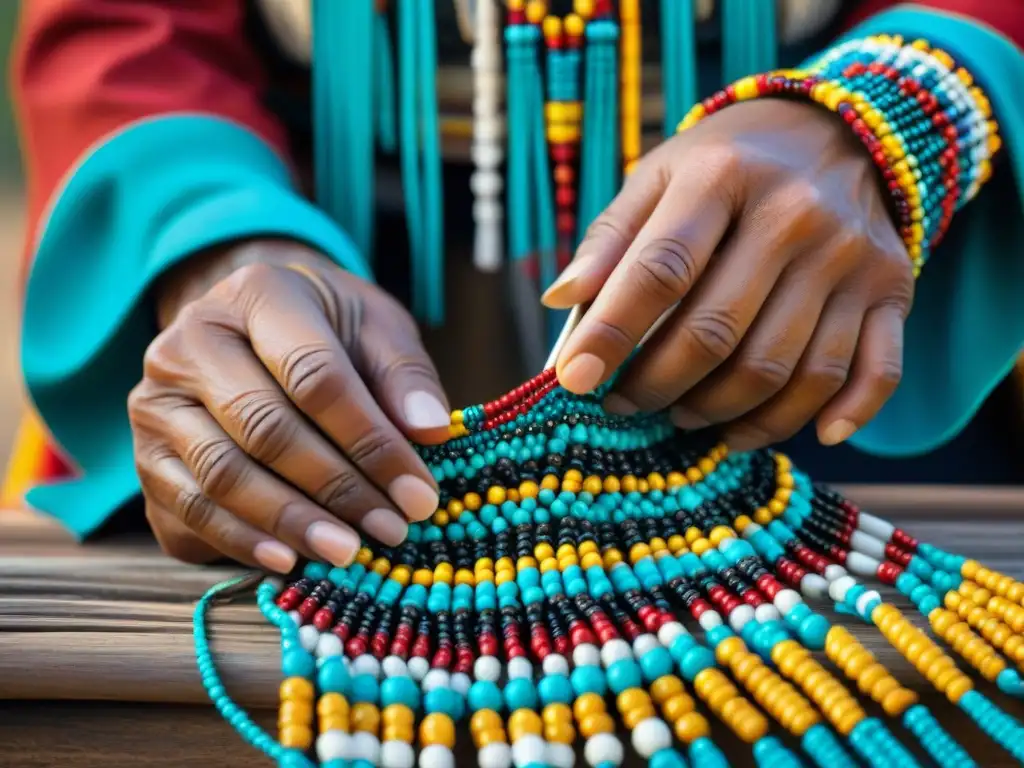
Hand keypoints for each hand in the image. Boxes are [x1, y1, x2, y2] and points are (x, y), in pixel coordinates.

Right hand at [129, 239, 449, 571]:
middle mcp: (189, 344)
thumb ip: (403, 376)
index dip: (370, 440)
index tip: (418, 492)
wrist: (252, 328)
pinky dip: (241, 542)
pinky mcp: (146, 457)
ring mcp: (156, 403)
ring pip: (222, 476)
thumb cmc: (327, 329)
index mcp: (256, 296)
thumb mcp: (376, 328)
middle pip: (264, 429)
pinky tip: (290, 559)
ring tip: (349, 552)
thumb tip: (432, 431)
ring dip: (292, 522)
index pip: (315, 376)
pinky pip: (190, 510)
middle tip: (390, 529)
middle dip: (336, 487)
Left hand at [543, 99, 913, 450]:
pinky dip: (832, 416)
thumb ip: (609, 239)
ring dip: (723, 413)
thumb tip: (562, 302)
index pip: (659, 271)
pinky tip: (796, 435)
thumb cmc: (726, 166)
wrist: (839, 131)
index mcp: (723, 176)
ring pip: (783, 370)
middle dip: (657, 386)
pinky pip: (871, 374)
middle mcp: (795, 215)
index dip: (610, 334)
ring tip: (684, 416)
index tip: (572, 381)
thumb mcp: (658, 176)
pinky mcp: (893, 290)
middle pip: (717, 333)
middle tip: (624, 404)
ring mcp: (851, 257)